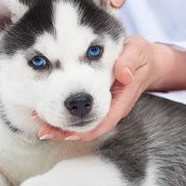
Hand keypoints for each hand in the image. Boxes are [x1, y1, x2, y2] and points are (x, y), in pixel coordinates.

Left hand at [36, 35, 171, 140]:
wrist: (147, 60)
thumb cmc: (141, 55)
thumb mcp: (138, 52)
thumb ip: (130, 61)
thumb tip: (122, 73)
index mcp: (122, 99)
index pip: (104, 121)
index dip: (86, 130)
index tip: (67, 134)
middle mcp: (112, 107)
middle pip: (89, 127)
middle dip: (66, 131)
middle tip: (43, 131)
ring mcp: (104, 106)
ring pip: (82, 122)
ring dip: (61, 124)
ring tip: (38, 122)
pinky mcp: (97, 101)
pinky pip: (80, 112)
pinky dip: (64, 113)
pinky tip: (46, 110)